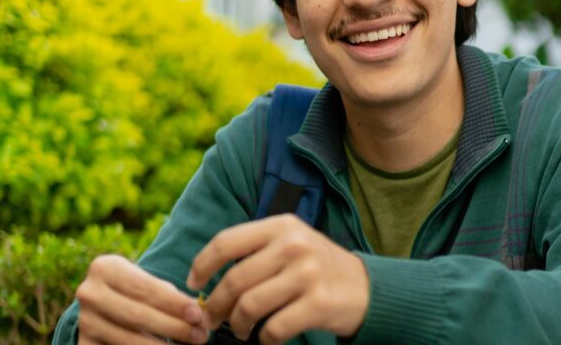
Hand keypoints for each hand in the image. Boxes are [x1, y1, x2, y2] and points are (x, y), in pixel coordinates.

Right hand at [75, 254, 208, 344]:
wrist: (104, 302)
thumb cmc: (135, 290)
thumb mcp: (147, 283)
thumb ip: (170, 295)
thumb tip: (200, 313)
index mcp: (104, 268)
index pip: (145, 288)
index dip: (173, 303)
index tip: (198, 314)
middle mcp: (88, 293)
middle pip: (137, 315)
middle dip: (173, 327)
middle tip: (201, 335)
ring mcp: (84, 321)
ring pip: (129, 340)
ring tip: (190, 344)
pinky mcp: (84, 344)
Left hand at [187, 214, 369, 344]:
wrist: (366, 287)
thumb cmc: (317, 267)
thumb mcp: (291, 243)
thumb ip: (255, 252)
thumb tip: (207, 279)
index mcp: (282, 226)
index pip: (227, 241)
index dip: (203, 264)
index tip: (194, 283)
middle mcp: (294, 245)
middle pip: (235, 280)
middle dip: (217, 305)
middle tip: (214, 320)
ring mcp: (307, 274)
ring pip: (250, 306)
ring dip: (238, 324)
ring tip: (241, 330)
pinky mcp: (318, 303)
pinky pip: (273, 328)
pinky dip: (265, 339)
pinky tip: (269, 337)